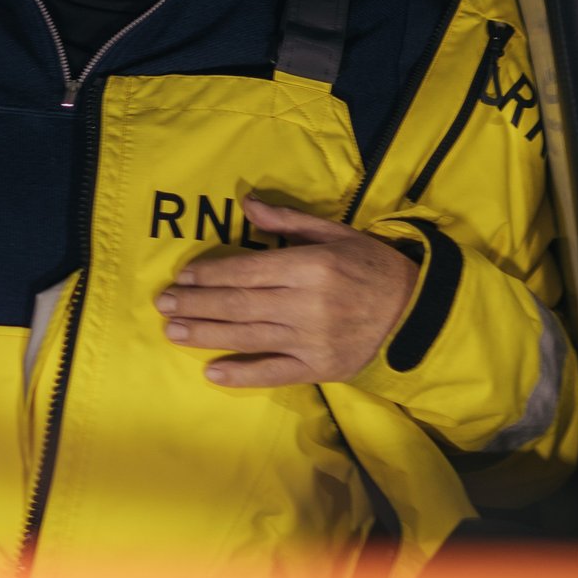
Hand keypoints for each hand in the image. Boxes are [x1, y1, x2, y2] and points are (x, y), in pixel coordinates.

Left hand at [153, 199, 415, 387]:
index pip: (248, 271)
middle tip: (163, 303)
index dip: (211, 274)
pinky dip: (242, 374)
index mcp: (310, 266)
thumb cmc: (371, 266)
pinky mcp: (318, 368)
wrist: (414, 312)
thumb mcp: (335, 232)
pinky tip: (211, 372)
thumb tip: (245, 202)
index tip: (183, 275)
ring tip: (173, 331)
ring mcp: (311, 339)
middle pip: (239, 305)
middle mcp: (307, 304)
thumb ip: (288, 219)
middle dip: (196, 303)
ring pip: (248, 337)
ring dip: (206, 334)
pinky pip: (274, 373)